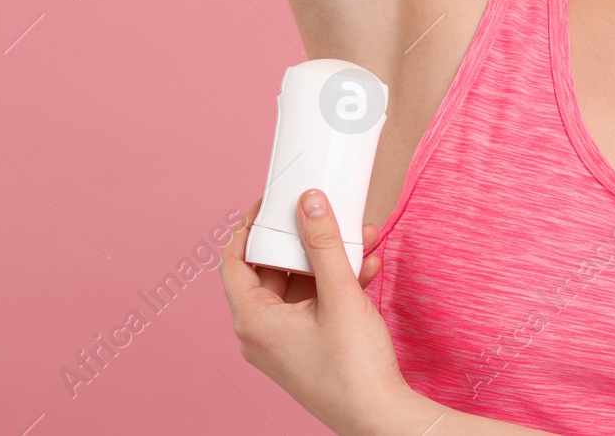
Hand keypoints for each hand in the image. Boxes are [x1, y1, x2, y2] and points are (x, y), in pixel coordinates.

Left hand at [221, 191, 408, 434]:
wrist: (379, 416)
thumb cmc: (353, 368)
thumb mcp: (339, 294)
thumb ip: (323, 243)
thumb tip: (308, 202)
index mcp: (253, 322)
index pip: (234, 260)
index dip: (250, 226)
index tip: (271, 201)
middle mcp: (261, 333)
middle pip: (271, 269)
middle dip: (305, 239)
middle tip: (323, 212)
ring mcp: (284, 342)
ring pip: (299, 285)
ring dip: (328, 259)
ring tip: (361, 237)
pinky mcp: (306, 347)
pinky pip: (314, 304)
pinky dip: (336, 283)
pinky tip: (367, 266)